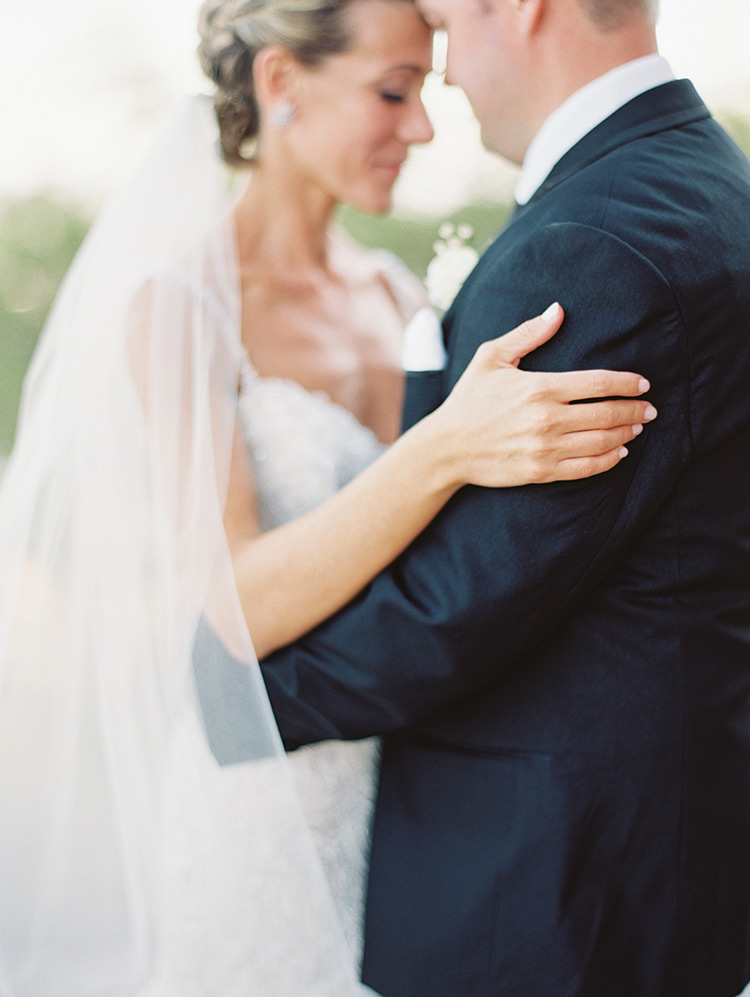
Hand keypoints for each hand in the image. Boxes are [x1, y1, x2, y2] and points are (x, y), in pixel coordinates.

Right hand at [431, 303, 656, 487]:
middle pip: (607, 414)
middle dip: (635, 411)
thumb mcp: (491, 357)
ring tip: (637, 427)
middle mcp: (546, 419)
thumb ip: (528, 334)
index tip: (643, 384)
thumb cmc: (468, 399)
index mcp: (539, 388)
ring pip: (601, 442)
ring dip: (626, 434)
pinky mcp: (541, 472)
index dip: (626, 383)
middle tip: (650, 409)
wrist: (446, 448)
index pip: (598, 383)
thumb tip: (558, 310)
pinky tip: (619, 452)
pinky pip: (586, 468)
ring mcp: (545, 449)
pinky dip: (608, 461)